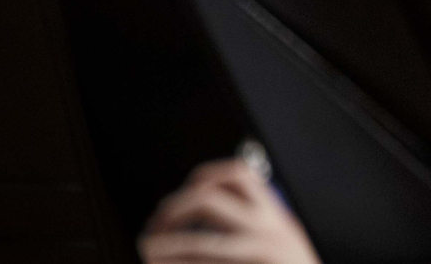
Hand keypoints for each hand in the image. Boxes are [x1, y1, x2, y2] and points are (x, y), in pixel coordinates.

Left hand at [138, 159, 320, 263]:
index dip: (206, 176)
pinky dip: (174, 262)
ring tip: (148, 248)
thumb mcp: (283, 243)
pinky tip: (160, 262)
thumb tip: (210, 211)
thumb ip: (257, 225)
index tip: (187, 188)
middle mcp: (269, 232)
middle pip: (210, 200)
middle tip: (160, 222)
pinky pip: (202, 263)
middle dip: (175, 208)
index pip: (241, 176)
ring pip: (200, 243)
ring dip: (164, 244)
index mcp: (277, 218)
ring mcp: (257, 254)